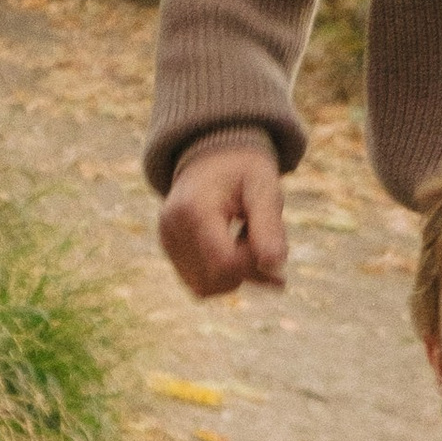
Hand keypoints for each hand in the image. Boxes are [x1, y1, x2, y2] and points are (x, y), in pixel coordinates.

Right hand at [158, 134, 287, 298]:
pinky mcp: (169, 249)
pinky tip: (232, 245)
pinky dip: (221, 274)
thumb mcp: (264, 188)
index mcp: (194, 210)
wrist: (213, 153)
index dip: (254, 264)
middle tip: (264, 238)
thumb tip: (275, 267)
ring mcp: (166, 241)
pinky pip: (198, 282)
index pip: (225, 264)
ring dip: (234, 274)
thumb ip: (270, 226)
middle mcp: (172, 228)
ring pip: (205, 287)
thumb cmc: (243, 169)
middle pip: (215, 280)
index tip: (272, 243)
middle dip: (247, 269)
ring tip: (244, 238)